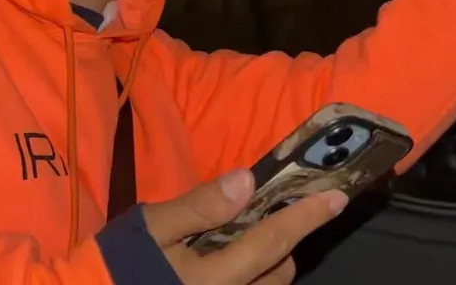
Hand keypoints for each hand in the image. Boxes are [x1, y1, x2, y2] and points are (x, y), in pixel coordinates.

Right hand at [143, 170, 347, 283]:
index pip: (271, 243)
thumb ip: (199, 206)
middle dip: (282, 244)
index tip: (336, 197)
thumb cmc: (118, 264)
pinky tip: (224, 260)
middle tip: (261, 215)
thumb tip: (247, 180)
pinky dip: (251, 276)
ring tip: (239, 239)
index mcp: (215, 279)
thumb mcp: (150, 227)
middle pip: (279, 272)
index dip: (305, 217)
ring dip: (268, 263)